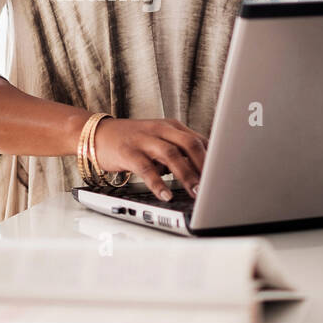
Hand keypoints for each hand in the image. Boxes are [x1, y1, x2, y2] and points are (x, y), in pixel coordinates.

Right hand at [92, 117, 206, 200]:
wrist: (98, 134)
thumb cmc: (134, 140)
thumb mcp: (160, 140)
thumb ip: (180, 152)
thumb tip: (205, 171)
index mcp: (172, 127)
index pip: (199, 139)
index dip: (214, 158)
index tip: (225, 175)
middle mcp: (160, 130)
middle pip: (189, 144)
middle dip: (205, 166)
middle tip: (215, 186)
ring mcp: (144, 140)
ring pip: (171, 155)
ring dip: (186, 175)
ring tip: (196, 192)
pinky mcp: (128, 152)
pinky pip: (146, 168)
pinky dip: (157, 183)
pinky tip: (165, 194)